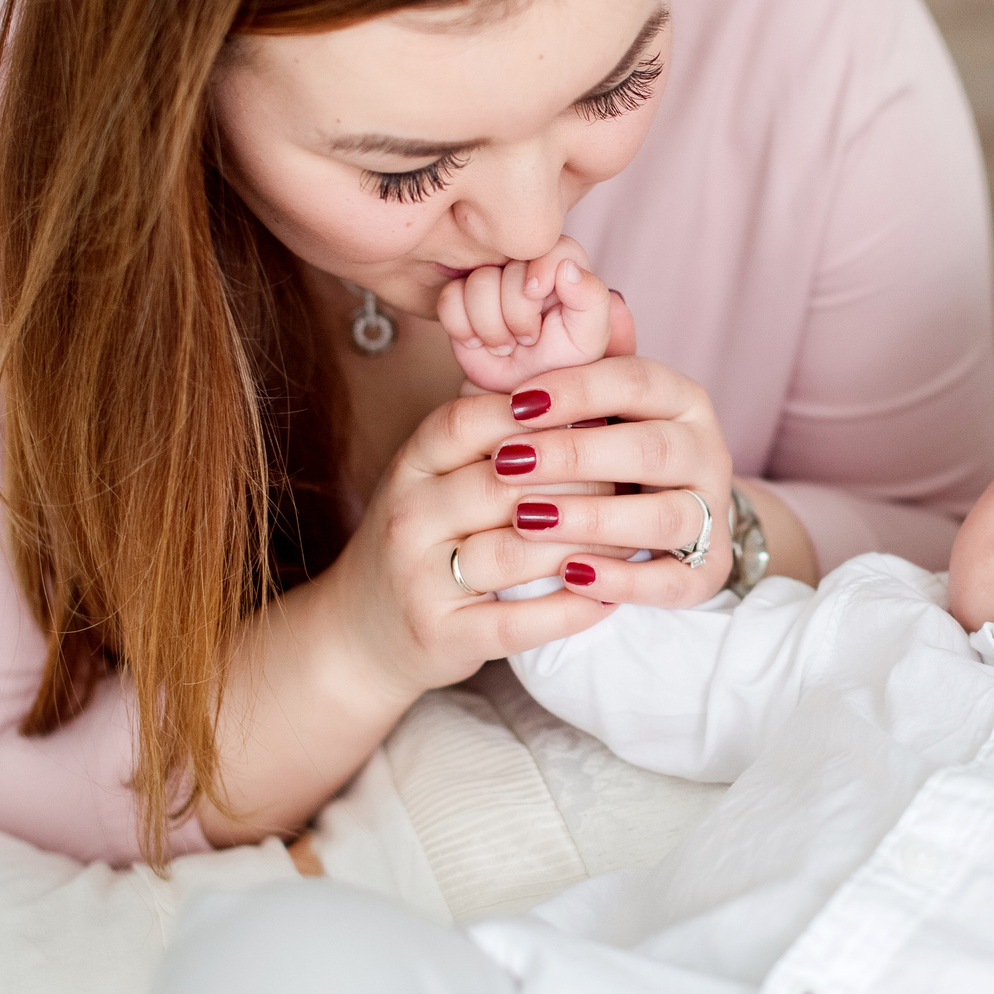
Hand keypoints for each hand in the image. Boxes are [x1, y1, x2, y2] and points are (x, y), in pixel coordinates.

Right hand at [310, 388, 623, 700]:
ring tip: (632, 538)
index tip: (598, 415)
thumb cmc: (426, 540)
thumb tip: (582, 358)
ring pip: (516, 552)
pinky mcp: (442, 635)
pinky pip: (518, 621)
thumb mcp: (442, 476)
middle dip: (578, 481)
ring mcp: (420, 578)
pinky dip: (570, 610)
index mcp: (412, 465)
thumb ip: (497, 428)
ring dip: (583, 546)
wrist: (361, 635)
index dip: (539, 415)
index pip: (472, 420)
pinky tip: (607, 596)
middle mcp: (409, 516)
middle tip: (631, 481)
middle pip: (504, 484)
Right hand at [438, 241, 636, 393]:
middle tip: (527, 338)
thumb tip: (568, 267)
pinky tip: (478, 342)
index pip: (549, 246)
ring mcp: (489, 281)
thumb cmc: (560, 366)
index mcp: (562, 267)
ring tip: (506, 345)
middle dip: (516, 314)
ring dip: (490, 326)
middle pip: (507, 267)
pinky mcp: (458, 299)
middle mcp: (523, 267)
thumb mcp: (587, 339)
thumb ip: (591, 299)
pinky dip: (462, 328)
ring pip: (476, 283)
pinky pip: (448, 300)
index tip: (536, 294)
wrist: (520, 396)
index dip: (539, 269)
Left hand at [481, 354, 738, 608]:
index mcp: (682, 399)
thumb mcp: (590, 403)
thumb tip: (581, 289)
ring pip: (666, 516)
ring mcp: (713, 513)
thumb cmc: (604, 447)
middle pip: (652, 449)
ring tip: (529, 520)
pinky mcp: (709, 570)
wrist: (664, 522)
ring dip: (595, 518)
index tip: (515, 403)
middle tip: (508, 463)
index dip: (576, 390)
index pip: (636, 381)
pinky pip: (674, 580)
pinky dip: (623, 579)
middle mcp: (707, 451)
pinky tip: (570, 574)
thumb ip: (575, 359)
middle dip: (576, 456)